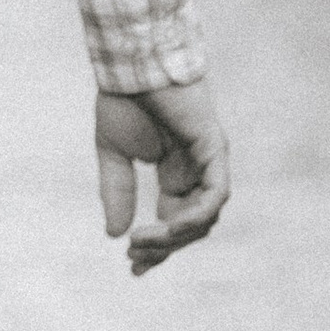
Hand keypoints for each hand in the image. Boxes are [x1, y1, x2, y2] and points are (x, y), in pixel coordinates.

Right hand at [96, 80, 229, 272]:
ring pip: (205, 218)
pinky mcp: (216, 150)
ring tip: (143, 240)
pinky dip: (196, 215)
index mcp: (176, 175)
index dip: (156, 249)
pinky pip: (216, 195)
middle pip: (190, 228)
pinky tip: (169, 227)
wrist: (132, 61)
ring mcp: (210, 163)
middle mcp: (197, 173)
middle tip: (136, 257)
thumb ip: (116, 192)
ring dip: (176, 236)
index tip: (134, 269)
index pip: (173, 223)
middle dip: (163, 248)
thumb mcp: (113, 153)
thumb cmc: (124, 98)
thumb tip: (114, 235)